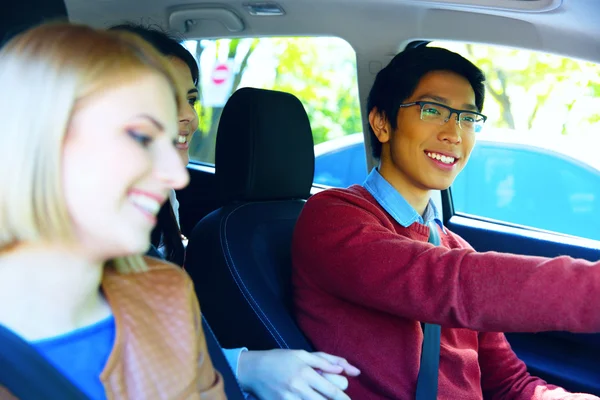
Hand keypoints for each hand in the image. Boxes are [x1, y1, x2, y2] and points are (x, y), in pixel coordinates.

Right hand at [237, 349, 359, 399]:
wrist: (253, 369)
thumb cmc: (280, 359)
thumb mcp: (302, 354)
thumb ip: (325, 361)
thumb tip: (345, 370)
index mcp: (306, 373)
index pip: (331, 391)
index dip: (343, 399)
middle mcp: (298, 388)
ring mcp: (288, 399)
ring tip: (318, 397)